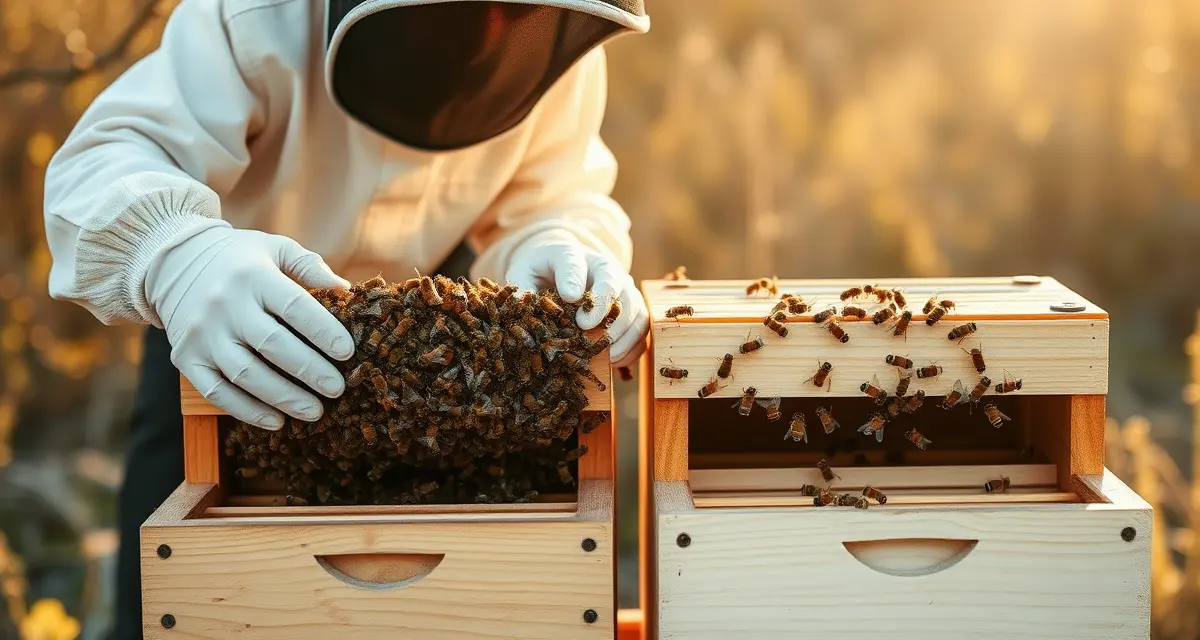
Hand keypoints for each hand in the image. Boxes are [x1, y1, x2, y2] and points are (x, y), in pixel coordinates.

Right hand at [146, 226, 354, 429]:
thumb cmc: (239, 259)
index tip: (347, 352)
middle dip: (310, 371)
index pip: (294, 307)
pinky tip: (276, 421)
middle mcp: (225, 305)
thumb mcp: (274, 249)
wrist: (173, 264)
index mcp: (253, 276)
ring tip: (315, 411)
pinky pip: (217, 391)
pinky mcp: (186, 358)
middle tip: (337, 388)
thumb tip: (347, 291)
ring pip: (246, 374)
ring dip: (284, 397)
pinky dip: (247, 410)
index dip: (323, 331)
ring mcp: (203, 334)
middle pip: (273, 345)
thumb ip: (309, 267)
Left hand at [505, 231, 648, 367]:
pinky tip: (614, 361)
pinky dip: (632, 346)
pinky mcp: (632, 307)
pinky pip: (642, 328)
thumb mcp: (523, 272)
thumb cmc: (542, 270)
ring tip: (602, 353)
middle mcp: (605, 268)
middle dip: (602, 311)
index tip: (570, 298)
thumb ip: (522, 288)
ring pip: (635, 308)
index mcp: (572, 255)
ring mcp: (623, 288)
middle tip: (585, 333)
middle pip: (615, 285)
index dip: (574, 279)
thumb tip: (525, 310)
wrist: (563, 265)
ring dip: (621, 334)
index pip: (574, 263)